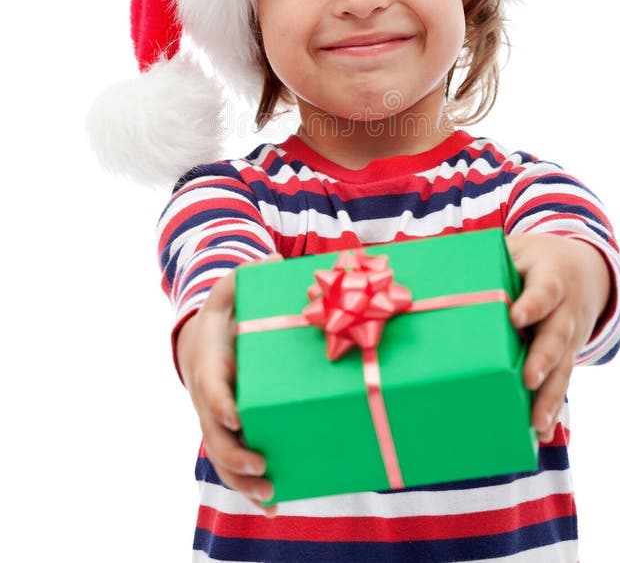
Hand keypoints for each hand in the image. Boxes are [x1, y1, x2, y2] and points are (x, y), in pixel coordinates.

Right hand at [176, 254, 282, 516]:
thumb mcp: (231, 290)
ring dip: (241, 480)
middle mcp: (209, 396)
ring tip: (270, 495)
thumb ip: (248, 276)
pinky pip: (232, 464)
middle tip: (261, 464)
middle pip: (214, 433)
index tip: (236, 417)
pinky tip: (271, 504)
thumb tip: (274, 258)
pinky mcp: (227, 433)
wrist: (202, 341)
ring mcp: (215, 419)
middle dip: (234, 453)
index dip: (221, 403)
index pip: (210, 387)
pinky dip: (247, 487)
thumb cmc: (222, 315)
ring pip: (221, 456)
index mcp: (209, 361)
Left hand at [506, 233, 610, 442]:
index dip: (533, 304)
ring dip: (549, 396)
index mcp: (552, 277)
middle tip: (529, 378)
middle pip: (557, 335)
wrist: (585, 270)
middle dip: (543, 358)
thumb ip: (487, 260)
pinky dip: (550, 409)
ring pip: (562, 368)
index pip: (545, 290)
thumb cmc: (534, 260)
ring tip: (536, 423)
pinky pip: (560, 384)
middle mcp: (566, 310)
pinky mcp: (567, 358)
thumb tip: (437, 271)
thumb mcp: (516, 250)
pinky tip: (539, 434)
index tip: (517, 317)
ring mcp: (570, 338)